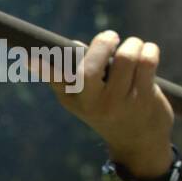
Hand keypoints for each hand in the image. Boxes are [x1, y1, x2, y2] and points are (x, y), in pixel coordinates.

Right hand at [35, 30, 174, 177]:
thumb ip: (75, 75)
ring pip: (126, 58)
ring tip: (135, 45)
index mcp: (72, 98)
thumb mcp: (85, 99)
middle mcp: (92, 103)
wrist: (138, 143)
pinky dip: (150, 50)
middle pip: (91, 68)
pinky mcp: (144, 98)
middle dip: (103, 42)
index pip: (57, 79)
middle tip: (111, 37)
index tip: (32, 57)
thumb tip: (68, 47)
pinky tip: (148, 51)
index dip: (45, 67)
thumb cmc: (109, 110)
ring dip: (134, 44)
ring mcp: (119, 102)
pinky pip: (147, 62)